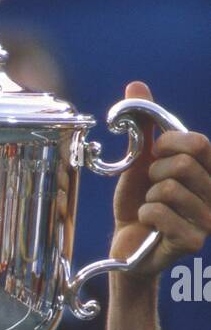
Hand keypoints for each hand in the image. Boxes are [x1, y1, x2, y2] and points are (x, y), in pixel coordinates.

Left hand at [110, 80, 210, 278]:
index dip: (168, 144)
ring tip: (152, 208)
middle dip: (154, 174)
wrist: (127, 244)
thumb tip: (136, 85)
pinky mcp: (194, 242)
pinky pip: (159, 213)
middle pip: (182, 165)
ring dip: (149, 197)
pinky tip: (150, 225)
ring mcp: (208, 220)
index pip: (199, 143)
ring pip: (168, 189)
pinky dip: (144, 214)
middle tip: (152, 188)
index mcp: (209, 171)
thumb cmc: (138, 201)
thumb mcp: (140, 160)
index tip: (155, 153)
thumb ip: (143, 124)